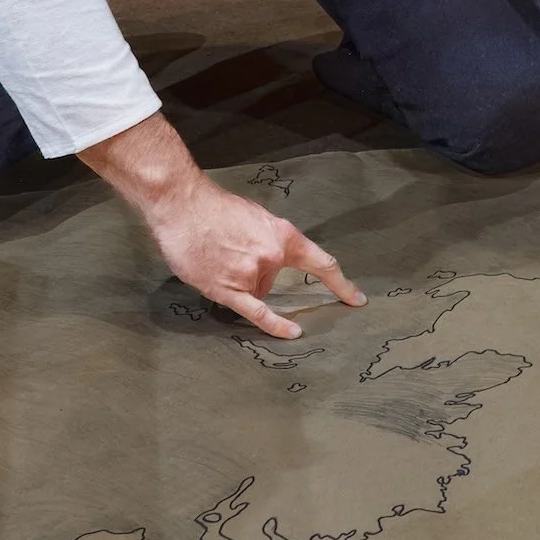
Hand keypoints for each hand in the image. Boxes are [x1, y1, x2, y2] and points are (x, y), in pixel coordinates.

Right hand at [80, 112, 361, 338]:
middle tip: (229, 251)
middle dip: (254, 271)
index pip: (320, 263)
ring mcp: (250, 274)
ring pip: (256, 291)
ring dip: (238, 282)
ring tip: (215, 258)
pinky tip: (293, 333)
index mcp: (282, 235)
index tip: (356, 299)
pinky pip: (256, 313)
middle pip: (274, 279)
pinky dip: (275, 325)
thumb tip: (270, 263)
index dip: (340, 284)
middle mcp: (272, 256)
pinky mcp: (228, 290)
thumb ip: (268, 241)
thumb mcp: (255, 217)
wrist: (182, 206)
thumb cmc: (215, 207)